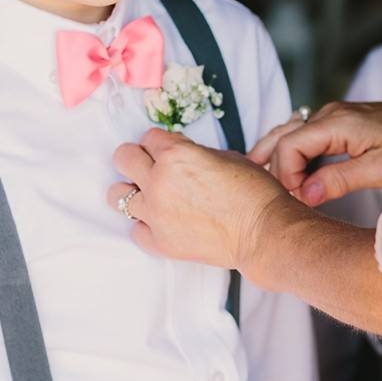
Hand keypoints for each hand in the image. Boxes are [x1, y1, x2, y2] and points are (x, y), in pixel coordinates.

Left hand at [109, 128, 288, 271]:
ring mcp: (156, 214)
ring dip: (132, 191)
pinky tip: (162, 222)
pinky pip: (135, 230)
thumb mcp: (225, 156)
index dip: (161, 143)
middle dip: (137, 158)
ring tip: (150, 196)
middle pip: (123, 158)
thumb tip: (179, 155)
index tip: (169, 151)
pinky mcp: (160, 242)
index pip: (149, 137)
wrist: (264, 233)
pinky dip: (146, 225)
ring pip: (117, 195)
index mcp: (176, 154)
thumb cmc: (253, 192)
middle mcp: (159, 182)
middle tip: (152, 167)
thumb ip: (192, 153)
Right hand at [248, 99, 381, 204]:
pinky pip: (302, 133)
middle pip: (282, 139)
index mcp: (336, 123)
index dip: (285, 175)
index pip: (289, 146)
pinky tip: (279, 165)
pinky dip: (287, 150)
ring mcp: (331, 115)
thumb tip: (303, 194)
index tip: (297, 200)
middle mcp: (328, 114)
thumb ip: (339, 180)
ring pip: (287, 133)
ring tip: (258, 178)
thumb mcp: (381, 169)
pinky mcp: (336, 122)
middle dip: (279, 171)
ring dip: (274, 157)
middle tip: (285, 200)